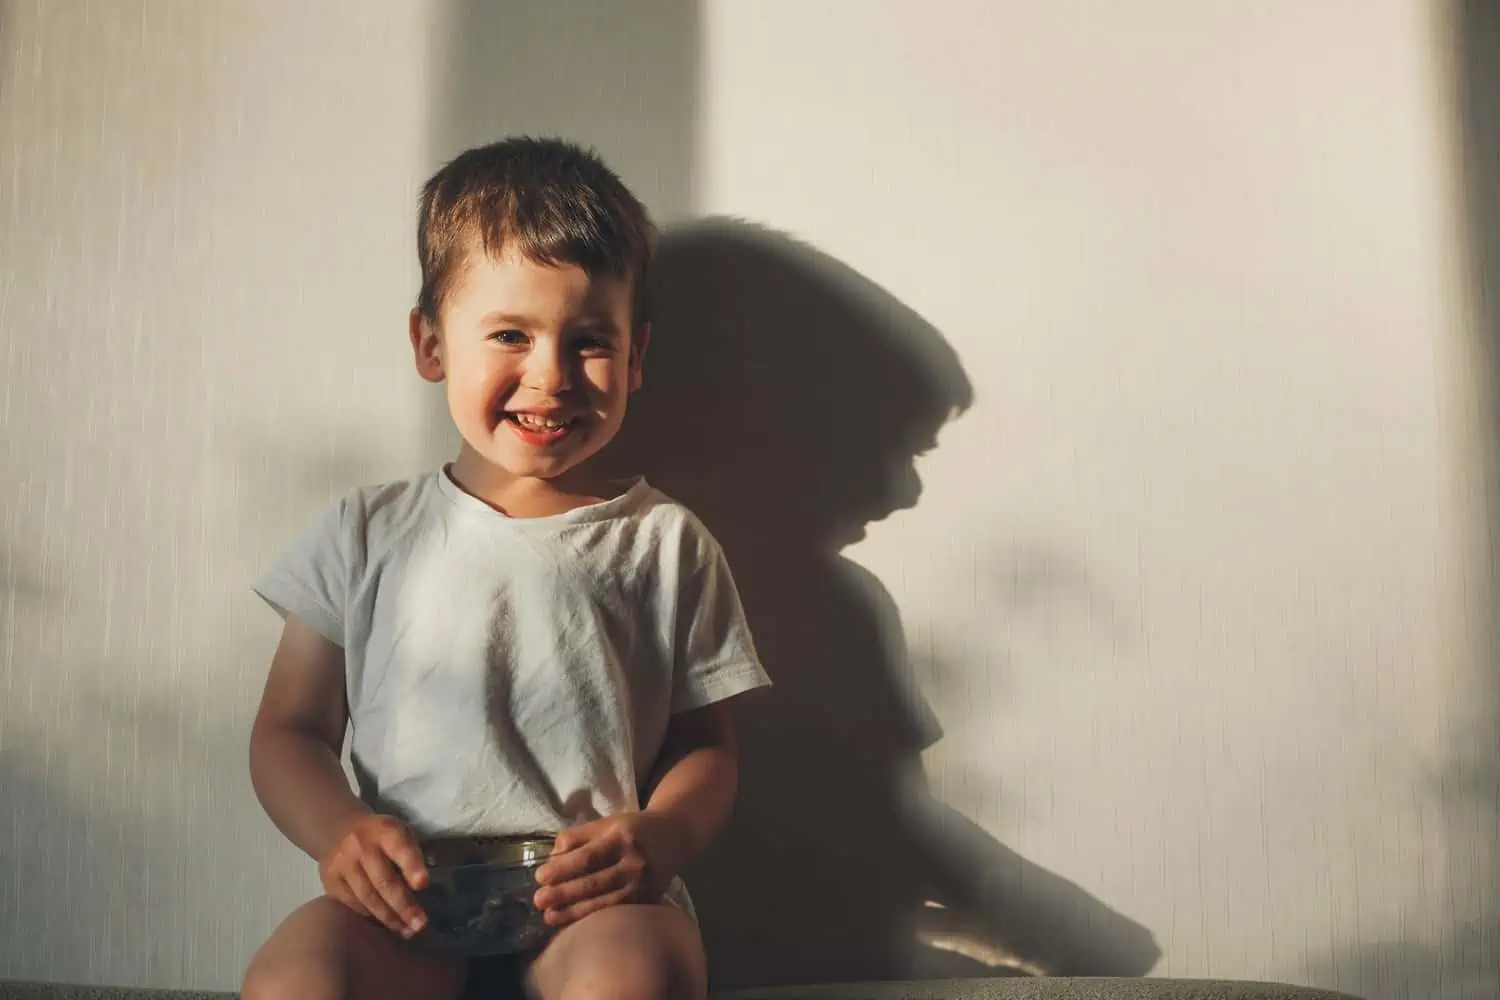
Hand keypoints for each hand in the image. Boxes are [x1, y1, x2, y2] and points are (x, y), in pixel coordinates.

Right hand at [318, 813, 429, 938]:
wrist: (337, 830)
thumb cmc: (380, 837)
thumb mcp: (399, 833)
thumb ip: (411, 856)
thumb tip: (420, 887)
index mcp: (385, 830)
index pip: (400, 848)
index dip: (412, 866)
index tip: (423, 884)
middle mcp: (361, 846)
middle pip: (383, 880)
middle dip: (404, 905)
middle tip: (420, 925)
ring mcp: (342, 864)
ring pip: (367, 897)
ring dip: (388, 917)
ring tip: (406, 930)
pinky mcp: (330, 881)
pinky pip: (353, 903)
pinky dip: (371, 915)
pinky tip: (385, 924)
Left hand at [532, 812, 685, 926]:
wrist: (674, 836)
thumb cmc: (633, 828)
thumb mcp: (607, 823)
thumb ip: (578, 836)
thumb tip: (552, 857)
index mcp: (623, 838)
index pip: (588, 857)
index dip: (563, 869)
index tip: (540, 876)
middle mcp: (635, 862)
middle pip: (594, 882)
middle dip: (563, 894)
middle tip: (538, 900)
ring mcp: (643, 884)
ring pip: (604, 902)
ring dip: (574, 912)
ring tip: (549, 917)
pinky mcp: (647, 900)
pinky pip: (617, 912)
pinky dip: (593, 918)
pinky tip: (574, 922)